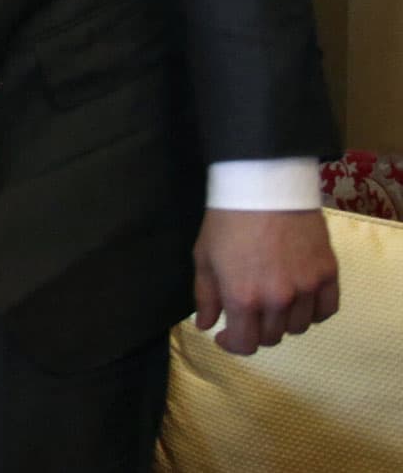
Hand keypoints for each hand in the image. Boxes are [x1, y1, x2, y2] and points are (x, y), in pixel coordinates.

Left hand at [191, 207, 338, 354]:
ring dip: (283, 321)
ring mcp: (306, 287)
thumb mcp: (204, 257)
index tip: (226, 336)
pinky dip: (313, 312)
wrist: (264, 187)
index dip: (232, 345)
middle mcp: (278, 299)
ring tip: (272, 302)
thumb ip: (205, 296)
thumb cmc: (227, 220)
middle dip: (256, 330)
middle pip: (272, 337)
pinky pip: (326, 310)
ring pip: (298, 326)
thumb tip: (207, 325)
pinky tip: (300, 300)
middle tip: (248, 314)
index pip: (245, 344)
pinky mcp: (328, 274)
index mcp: (243, 297)